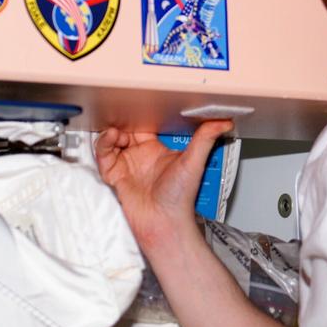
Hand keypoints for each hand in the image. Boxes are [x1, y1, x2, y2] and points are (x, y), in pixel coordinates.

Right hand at [93, 120, 233, 250]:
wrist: (163, 223)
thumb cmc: (180, 199)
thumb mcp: (194, 161)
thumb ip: (206, 138)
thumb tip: (223, 121)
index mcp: (157, 151)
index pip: (146, 127)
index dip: (142, 116)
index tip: (142, 103)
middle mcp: (141, 157)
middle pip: (127, 131)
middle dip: (124, 121)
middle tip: (124, 112)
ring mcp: (127, 165)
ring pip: (113, 141)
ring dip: (113, 132)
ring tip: (119, 131)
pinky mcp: (114, 175)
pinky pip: (103, 156)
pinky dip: (103, 144)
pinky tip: (111, 138)